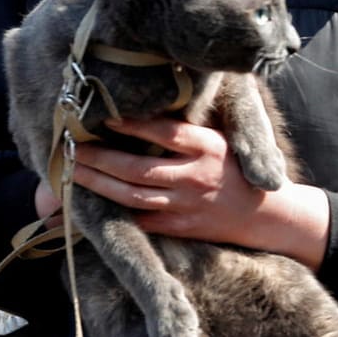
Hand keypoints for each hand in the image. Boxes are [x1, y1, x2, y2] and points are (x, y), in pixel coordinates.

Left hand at [67, 117, 329, 267]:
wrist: (267, 215)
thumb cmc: (238, 170)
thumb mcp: (222, 139)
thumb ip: (188, 129)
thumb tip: (144, 108)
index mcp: (209, 147)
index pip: (165, 132)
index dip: (132, 124)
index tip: (105, 116)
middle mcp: (196, 176)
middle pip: (138, 168)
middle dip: (100, 158)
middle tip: (70, 148)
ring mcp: (188, 205)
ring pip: (133, 196)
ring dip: (99, 184)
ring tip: (73, 172)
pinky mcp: (182, 228)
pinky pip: (142, 220)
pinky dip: (115, 213)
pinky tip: (92, 203)